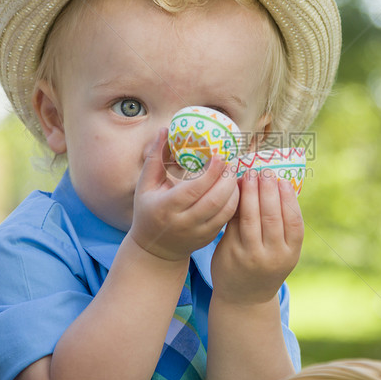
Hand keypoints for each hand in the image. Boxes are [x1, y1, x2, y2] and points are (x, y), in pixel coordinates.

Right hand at [128, 128, 239, 261]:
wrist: (156, 249)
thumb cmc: (149, 211)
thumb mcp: (145, 186)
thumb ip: (155, 158)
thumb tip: (165, 130)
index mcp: (166, 208)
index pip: (194, 189)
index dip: (211, 172)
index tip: (220, 154)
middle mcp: (184, 222)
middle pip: (214, 200)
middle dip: (228, 178)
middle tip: (233, 159)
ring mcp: (199, 232)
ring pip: (226, 210)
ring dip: (235, 188)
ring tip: (235, 170)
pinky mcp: (210, 237)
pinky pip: (229, 217)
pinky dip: (236, 199)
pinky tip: (234, 185)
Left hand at [211, 170, 303, 304]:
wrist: (244, 298)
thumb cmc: (266, 266)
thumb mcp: (282, 252)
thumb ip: (282, 226)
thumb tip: (277, 185)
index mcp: (290, 254)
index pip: (293, 222)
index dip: (288, 199)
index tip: (282, 180)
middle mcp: (272, 256)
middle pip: (271, 217)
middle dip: (267, 190)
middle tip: (264, 171)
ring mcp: (250, 256)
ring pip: (250, 218)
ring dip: (250, 193)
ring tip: (249, 175)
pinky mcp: (230, 253)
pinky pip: (234, 223)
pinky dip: (235, 204)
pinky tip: (235, 191)